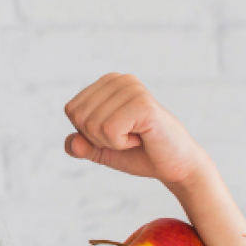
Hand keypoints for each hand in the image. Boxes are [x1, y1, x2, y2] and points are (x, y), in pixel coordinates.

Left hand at [62, 73, 208, 186]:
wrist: (174, 165)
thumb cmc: (138, 153)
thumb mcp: (100, 150)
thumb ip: (79, 145)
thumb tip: (71, 142)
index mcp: (107, 83)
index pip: (71, 110)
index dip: (87, 132)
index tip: (115, 133)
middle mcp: (120, 80)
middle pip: (79, 117)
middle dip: (98, 138)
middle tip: (127, 137)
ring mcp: (133, 89)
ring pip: (92, 125)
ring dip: (112, 142)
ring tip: (136, 137)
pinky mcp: (143, 103)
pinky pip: (109, 130)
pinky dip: (122, 143)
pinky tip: (142, 137)